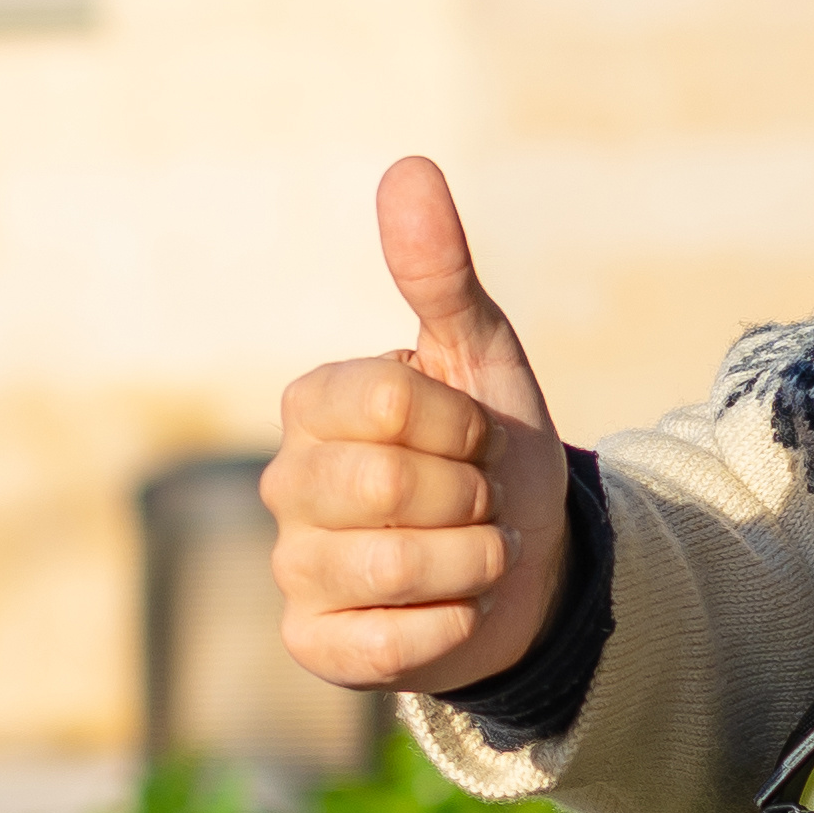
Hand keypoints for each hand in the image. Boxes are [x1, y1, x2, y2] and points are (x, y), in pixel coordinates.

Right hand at [266, 156, 573, 696]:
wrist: (526, 565)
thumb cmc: (489, 451)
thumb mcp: (480, 356)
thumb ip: (439, 271)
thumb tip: (408, 167)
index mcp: (313, 404)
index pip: (389, 400)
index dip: (463, 424)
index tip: (476, 436)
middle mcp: (287, 483)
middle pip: (385, 483)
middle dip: (469, 495)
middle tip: (477, 499)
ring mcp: (294, 568)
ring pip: (392, 567)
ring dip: (472, 562)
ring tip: (473, 554)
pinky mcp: (315, 645)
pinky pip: (385, 645)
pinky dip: (447, 626)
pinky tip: (455, 610)